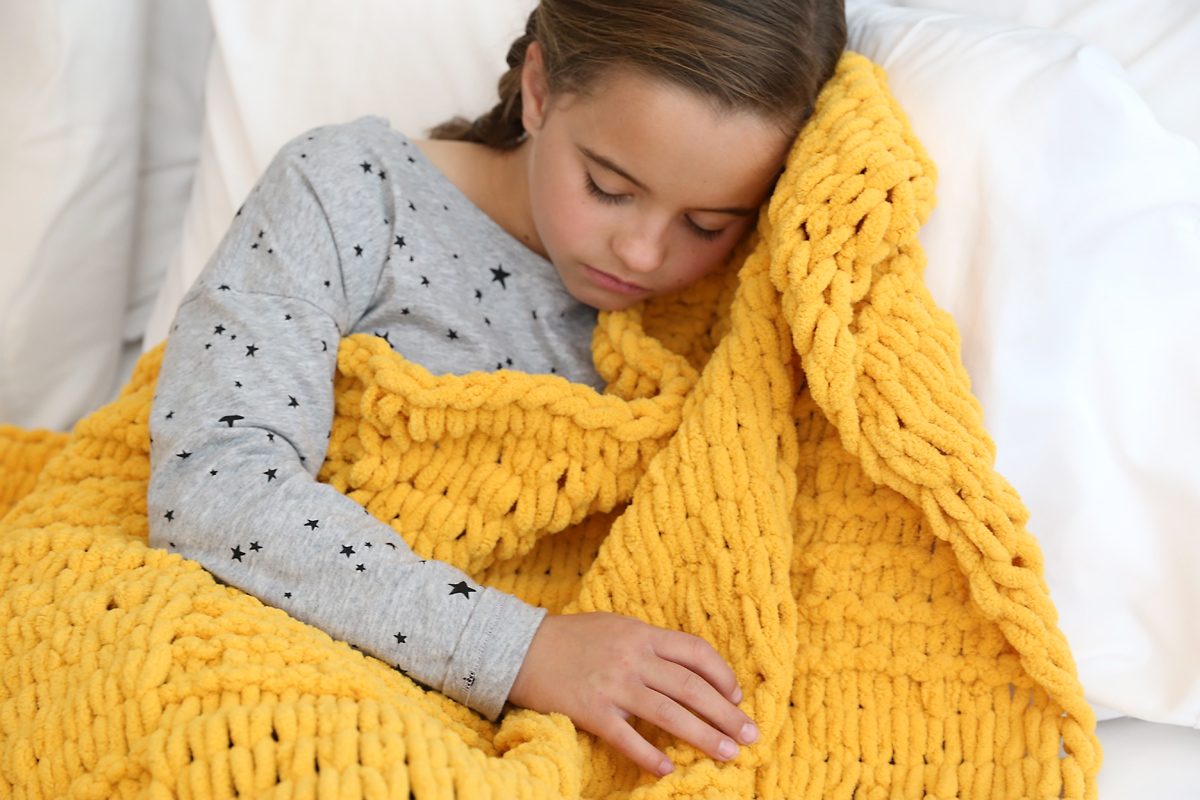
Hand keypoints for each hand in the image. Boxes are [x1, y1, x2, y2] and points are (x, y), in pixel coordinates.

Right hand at [507, 612, 758, 776]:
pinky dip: (650, 755)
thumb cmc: (570, 637)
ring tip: (727, 754)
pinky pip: (628, 738)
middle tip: (750, 736)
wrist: (519, 647)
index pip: (696, 653)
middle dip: (726, 714)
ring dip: (703, 736)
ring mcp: (613, 685)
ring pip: (670, 713)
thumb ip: (647, 644)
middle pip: (692, 687)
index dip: (722, 675)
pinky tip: (668, 768)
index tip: (736, 697)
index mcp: (642, 635)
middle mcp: (633, 658)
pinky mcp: (591, 710)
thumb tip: (683, 667)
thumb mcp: (615, 627)